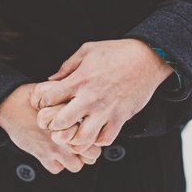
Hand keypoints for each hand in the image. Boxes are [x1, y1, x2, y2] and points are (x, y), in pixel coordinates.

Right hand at [0, 83, 88, 174]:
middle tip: (82, 146)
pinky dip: (57, 165)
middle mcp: (65, 136)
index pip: (95, 138)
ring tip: (69, 152)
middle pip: (91, 155)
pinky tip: (54, 154)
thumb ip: (71, 99)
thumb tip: (84, 100)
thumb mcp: (55, 92)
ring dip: (74, 161)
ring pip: (76, 166)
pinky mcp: (41, 155)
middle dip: (88, 153)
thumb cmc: (32, 97)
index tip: (88, 135)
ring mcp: (53, 148)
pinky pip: (56, 169)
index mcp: (72, 121)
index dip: (94, 138)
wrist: (9, 105)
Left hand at [31, 39, 172, 146]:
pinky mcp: (121, 118)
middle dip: (54, 127)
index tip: (45, 105)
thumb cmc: (117, 52)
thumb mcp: (88, 50)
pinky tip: (94, 134)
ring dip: (75, 140)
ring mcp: (107, 110)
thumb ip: (67, 66)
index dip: (43, 103)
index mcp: (80, 80)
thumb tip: (51, 80)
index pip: (50, 99)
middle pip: (62, 123)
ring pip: (84, 138)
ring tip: (73, 135)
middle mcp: (91, 98)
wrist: (148, 58)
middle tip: (55, 126)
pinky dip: (97, 141)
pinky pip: (105, 139)